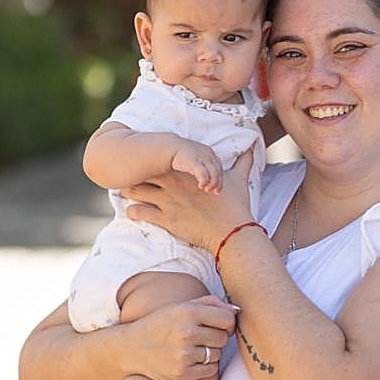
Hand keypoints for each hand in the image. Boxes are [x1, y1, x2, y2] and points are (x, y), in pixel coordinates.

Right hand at [121, 295, 237, 379]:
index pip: (227, 318)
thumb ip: (210, 303)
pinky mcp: (182, 373)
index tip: (221, 325)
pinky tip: (191, 359)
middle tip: (202, 337)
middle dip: (217, 337)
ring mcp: (184, 354)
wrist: (131, 348)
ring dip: (210, 352)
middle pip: (223, 338)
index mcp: (187, 312)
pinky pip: (211, 370)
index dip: (228, 322)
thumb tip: (236, 310)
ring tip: (192, 348)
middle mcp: (186, 332)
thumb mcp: (180, 307)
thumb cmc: (160, 324)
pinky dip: (205, 366)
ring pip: (217, 354)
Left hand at [122, 148, 254, 249]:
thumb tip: (253, 147)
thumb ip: (244, 162)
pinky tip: (132, 212)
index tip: (145, 160)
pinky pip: (138, 213)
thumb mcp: (240, 180)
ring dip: (127, 192)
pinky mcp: (165, 219)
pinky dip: (131, 212)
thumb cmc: (236, 206)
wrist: (232, 233)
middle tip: (129, 176)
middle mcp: (173, 183)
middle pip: (141, 172)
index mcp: (186, 171)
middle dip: (133, 173)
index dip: (150, 158)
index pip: (160, 157)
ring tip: (125, 193)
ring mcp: (166, 201)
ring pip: (134, 191)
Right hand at [171, 140, 223, 193]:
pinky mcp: (194, 162)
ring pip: (214, 173)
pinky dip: (204, 181)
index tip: (217, 188)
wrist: (170, 147)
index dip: (220, 179)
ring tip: (206, 189)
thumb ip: (204, 164)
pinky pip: (204, 174)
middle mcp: (208, 154)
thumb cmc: (183, 154)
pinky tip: (201, 186)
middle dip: (217, 183)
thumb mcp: (197, 157)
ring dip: (212, 183)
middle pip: (218, 171)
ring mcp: (202, 158)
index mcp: (210, 153)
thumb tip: (209, 178)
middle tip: (214, 191)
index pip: (219, 167)